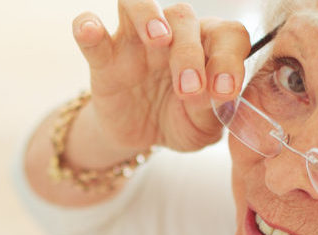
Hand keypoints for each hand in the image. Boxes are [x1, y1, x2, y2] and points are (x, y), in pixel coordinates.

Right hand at [72, 0, 250, 152]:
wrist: (142, 138)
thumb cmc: (180, 122)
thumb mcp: (203, 126)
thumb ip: (214, 110)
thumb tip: (217, 94)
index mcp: (207, 46)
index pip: (226, 35)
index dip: (230, 58)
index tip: (225, 91)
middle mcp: (172, 35)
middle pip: (183, 18)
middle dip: (189, 53)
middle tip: (188, 89)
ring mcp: (135, 41)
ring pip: (137, 4)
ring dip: (149, 17)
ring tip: (157, 40)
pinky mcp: (104, 58)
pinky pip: (89, 30)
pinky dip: (87, 27)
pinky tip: (90, 31)